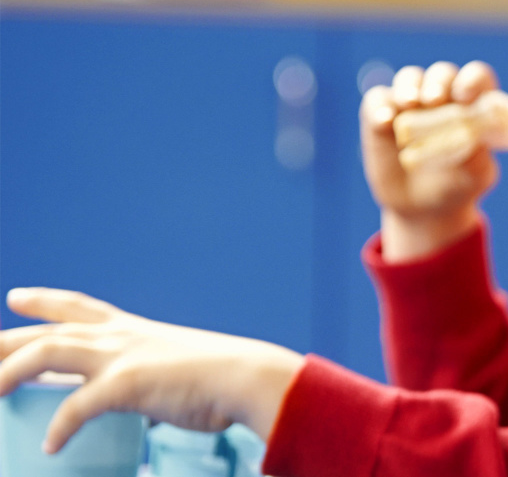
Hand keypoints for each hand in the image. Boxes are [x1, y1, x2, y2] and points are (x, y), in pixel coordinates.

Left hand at [0, 288, 302, 454]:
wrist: (247, 376)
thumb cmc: (220, 379)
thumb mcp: (174, 372)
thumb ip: (149, 385)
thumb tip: (147, 407)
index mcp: (131, 330)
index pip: (77, 307)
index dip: (42, 301)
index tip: (14, 298)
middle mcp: (118, 336)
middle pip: (44, 332)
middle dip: (4, 342)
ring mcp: (120, 356)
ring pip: (45, 354)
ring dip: (8, 375)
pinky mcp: (126, 384)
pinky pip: (78, 407)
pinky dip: (61, 427)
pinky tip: (51, 446)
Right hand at [362, 61, 502, 261]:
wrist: (425, 209)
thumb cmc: (460, 184)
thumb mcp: (475, 175)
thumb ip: (477, 154)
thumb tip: (473, 136)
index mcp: (474, 104)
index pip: (477, 79)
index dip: (473, 81)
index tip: (466, 96)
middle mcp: (443, 96)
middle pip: (442, 74)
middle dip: (439, 82)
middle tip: (435, 99)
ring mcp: (410, 104)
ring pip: (409, 79)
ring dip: (409, 86)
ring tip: (410, 103)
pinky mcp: (380, 116)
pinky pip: (377, 100)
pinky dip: (380, 106)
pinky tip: (385, 121)